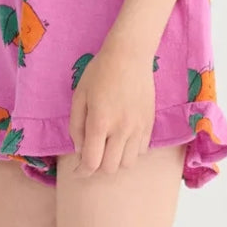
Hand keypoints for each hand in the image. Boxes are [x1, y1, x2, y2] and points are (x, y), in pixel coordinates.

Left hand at [68, 39, 154, 176]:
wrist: (129, 55)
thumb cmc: (100, 72)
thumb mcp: (79, 95)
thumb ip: (76, 126)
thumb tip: (80, 150)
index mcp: (100, 122)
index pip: (92, 162)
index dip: (82, 171)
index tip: (78, 171)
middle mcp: (121, 129)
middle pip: (110, 168)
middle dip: (98, 166)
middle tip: (93, 155)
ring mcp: (138, 127)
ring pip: (128, 163)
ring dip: (116, 161)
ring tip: (109, 147)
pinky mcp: (149, 123)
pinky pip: (141, 150)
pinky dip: (130, 151)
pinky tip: (123, 138)